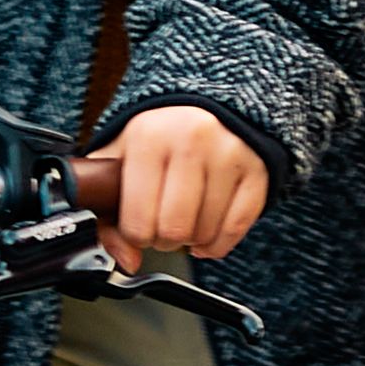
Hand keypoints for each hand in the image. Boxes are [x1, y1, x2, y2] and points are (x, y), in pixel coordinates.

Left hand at [87, 105, 270, 269]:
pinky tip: (206, 231)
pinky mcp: (257, 170)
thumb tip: (128, 260)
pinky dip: (218, 242)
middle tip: (162, 224)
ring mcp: (229, 155)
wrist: (204, 105)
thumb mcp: (118, 160)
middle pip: (174, 231)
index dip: (136, 236)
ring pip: (205, 233)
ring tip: (185, 219)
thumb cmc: (156, 138)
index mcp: (148, 137)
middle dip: (164, 240)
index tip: (138, 226)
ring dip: (192, 239)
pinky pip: (236, 228)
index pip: (138, 221)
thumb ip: (107, 213)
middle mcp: (191, 141)